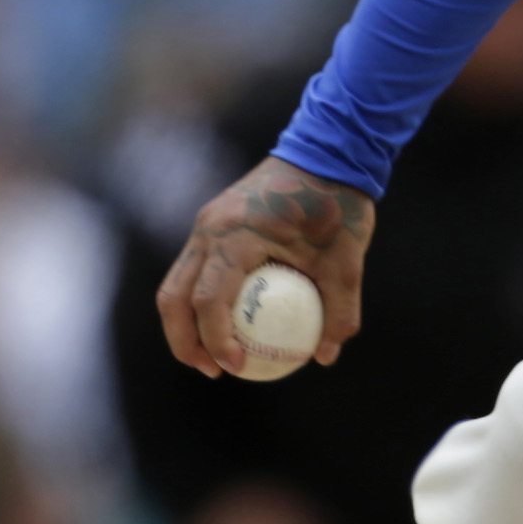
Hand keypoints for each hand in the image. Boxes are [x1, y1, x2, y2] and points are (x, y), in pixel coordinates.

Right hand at [156, 151, 374, 380]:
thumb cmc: (338, 204)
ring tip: (214, 357)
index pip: (210, 299)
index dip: (217, 340)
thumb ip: (339, 310)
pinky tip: (227, 325)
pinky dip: (199, 301)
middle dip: (185, 342)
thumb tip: (325, 356)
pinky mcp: (213, 224)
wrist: (329, 151)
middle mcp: (209, 229)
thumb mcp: (348, 261)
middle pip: (174, 297)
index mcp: (235, 235)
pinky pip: (195, 270)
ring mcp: (206, 224)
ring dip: (186, 324)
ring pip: (176, 284)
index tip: (239, 367)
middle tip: (213, 371)